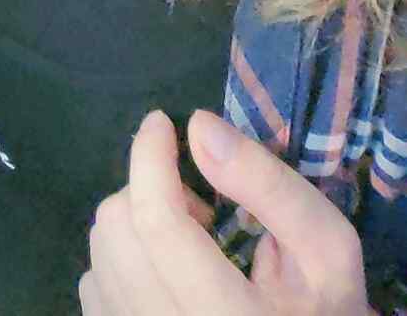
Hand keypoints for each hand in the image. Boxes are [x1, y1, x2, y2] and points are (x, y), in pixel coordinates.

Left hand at [80, 109, 369, 314]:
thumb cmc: (322, 307)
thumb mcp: (325, 249)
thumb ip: (270, 187)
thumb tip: (199, 128)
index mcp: (225, 315)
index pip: (159, 223)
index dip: (151, 157)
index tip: (162, 122)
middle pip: (118, 231)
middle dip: (151, 194)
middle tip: (200, 212)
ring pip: (98, 254)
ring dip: (135, 226)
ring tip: (188, 246)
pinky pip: (92, 286)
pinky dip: (120, 261)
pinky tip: (163, 273)